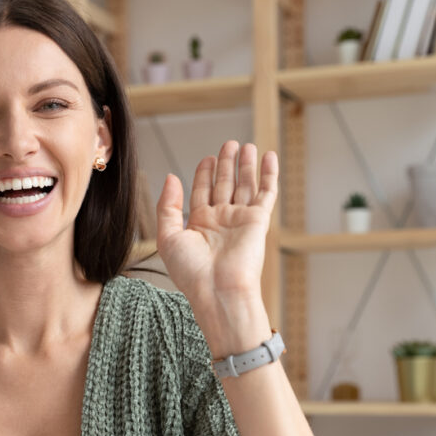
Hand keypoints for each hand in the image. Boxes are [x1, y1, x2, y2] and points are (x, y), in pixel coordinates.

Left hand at [155, 140, 277, 354]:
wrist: (217, 291)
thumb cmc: (191, 272)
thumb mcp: (168, 236)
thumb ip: (167, 206)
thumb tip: (171, 177)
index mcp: (199, 224)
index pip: (203, 192)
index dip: (204, 174)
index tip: (207, 158)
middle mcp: (221, 220)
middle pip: (224, 185)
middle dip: (226, 164)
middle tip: (229, 144)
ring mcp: (240, 219)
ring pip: (244, 185)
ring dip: (245, 165)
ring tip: (246, 145)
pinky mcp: (258, 220)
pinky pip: (266, 192)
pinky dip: (268, 174)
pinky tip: (268, 156)